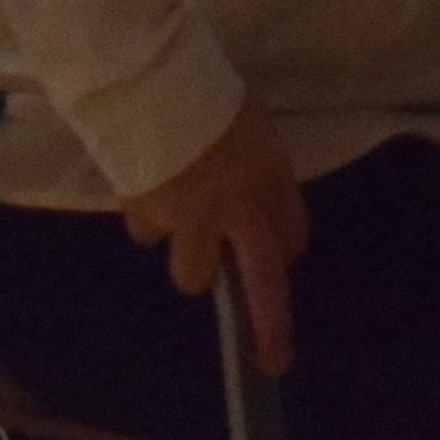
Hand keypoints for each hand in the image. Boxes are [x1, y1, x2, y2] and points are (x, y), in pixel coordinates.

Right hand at [120, 108, 307, 375]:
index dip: (286, 243)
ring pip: (192, 273)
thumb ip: (254, 167)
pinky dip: (149, 217)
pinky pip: (149, 232)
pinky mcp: (148, 216)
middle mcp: (239, 208)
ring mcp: (191, 219)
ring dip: (189, 254)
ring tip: (181, 226)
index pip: (293, 232)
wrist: (151, 78)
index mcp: (270, 175)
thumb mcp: (250, 123)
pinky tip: (146, 190)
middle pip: (263, 283)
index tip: (281, 250)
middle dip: (269, 327)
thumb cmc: (205, 88)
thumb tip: (245, 200)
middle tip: (273, 361)